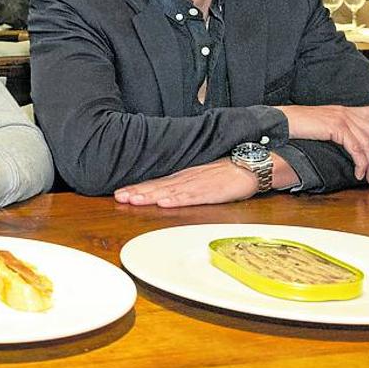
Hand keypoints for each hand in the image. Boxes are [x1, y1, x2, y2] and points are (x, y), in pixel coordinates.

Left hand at [113, 159, 259, 206]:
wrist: (249, 165)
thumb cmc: (225, 173)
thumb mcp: (199, 178)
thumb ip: (182, 185)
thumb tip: (162, 193)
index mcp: (182, 177)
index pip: (155, 183)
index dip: (137, 188)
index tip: (119, 193)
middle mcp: (186, 179)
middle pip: (157, 186)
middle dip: (137, 192)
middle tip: (119, 196)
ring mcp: (197, 185)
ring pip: (169, 191)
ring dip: (150, 196)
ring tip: (134, 199)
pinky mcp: (211, 192)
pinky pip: (191, 197)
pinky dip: (176, 200)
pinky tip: (164, 202)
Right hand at [277, 105, 368, 183]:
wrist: (281, 120)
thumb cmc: (295, 124)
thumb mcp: (321, 124)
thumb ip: (336, 129)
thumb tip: (348, 144)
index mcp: (344, 110)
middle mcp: (346, 113)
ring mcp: (342, 119)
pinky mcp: (337, 128)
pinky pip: (357, 149)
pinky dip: (362, 164)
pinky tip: (359, 173)